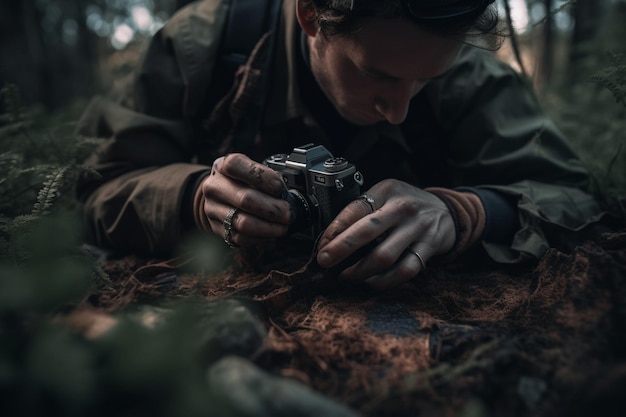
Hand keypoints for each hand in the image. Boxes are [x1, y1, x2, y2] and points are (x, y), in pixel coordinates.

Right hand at [198, 153, 291, 246]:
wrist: (218, 194)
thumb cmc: (240, 180)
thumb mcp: (250, 169)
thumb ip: (265, 176)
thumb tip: (284, 194)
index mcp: (223, 166)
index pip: (237, 167)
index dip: (262, 178)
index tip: (279, 188)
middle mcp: (214, 187)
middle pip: (244, 199)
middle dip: (272, 209)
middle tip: (288, 213)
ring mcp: (212, 209)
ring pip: (243, 223)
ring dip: (269, 227)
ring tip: (283, 226)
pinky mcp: (217, 228)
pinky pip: (240, 238)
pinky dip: (260, 238)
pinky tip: (270, 234)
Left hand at [315, 179, 455, 288]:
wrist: (446, 210)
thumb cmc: (405, 205)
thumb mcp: (385, 196)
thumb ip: (363, 211)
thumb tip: (331, 239)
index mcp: (386, 191)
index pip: (355, 210)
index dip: (334, 230)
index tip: (321, 247)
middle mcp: (402, 207)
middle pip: (366, 231)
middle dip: (341, 249)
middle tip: (325, 262)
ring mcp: (417, 228)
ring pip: (384, 256)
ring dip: (360, 271)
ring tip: (346, 276)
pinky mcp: (429, 248)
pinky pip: (404, 270)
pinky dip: (384, 281)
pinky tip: (371, 282)